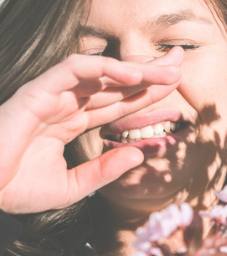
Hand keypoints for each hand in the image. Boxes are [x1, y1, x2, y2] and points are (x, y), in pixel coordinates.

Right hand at [0, 47, 182, 213]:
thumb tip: (138, 154)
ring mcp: (53, 96)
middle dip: (149, 74)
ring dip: (136, 69)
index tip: (175, 93)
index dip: (146, 96)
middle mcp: (67, 105)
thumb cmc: (18, 190)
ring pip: (101, 72)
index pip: (118, 103)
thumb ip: (105, 170)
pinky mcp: (37, 91)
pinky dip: (104, 68)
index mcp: (74, 123)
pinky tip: (134, 75)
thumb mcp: (73, 186)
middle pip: (115, 83)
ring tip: (169, 71)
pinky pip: (74, 69)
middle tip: (180, 66)